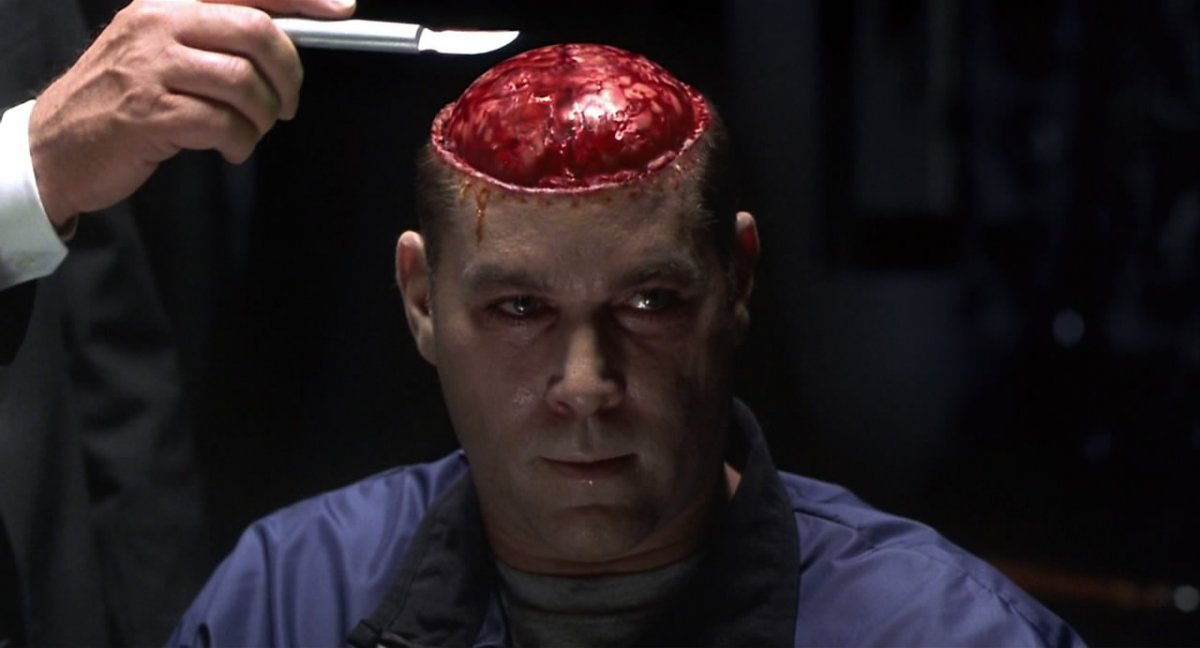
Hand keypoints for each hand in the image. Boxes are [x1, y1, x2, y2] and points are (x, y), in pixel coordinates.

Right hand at [27, 0, 354, 226]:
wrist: (58, 143)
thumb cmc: (121, 97)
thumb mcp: (161, 48)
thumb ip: (213, 38)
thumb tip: (282, 40)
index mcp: (168, 2)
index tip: (341, 8)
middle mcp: (160, 23)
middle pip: (256, 32)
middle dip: (287, 73)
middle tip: (285, 104)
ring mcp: (152, 67)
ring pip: (243, 82)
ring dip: (263, 116)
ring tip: (251, 131)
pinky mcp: (150, 113)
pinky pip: (223, 125)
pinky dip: (241, 143)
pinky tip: (231, 149)